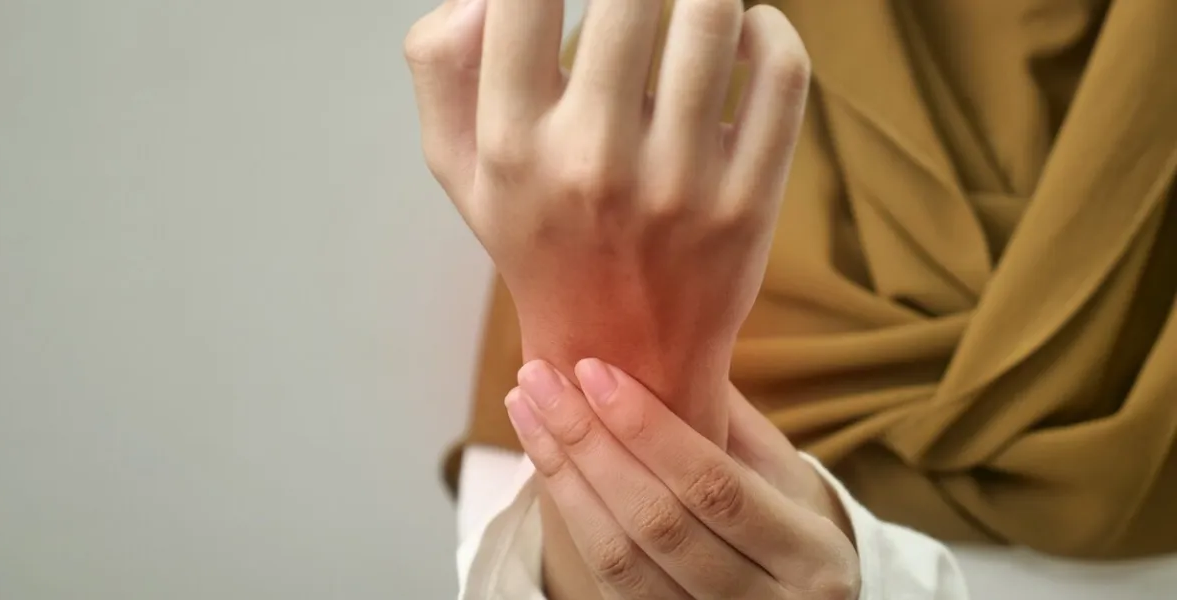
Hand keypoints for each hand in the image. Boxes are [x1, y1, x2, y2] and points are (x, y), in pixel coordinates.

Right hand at [405, 0, 810, 440]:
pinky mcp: (749, 201)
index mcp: (511, 144)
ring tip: (689, 6)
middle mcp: (591, 162)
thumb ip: (440, 60)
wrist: (619, 351)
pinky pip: (781, 72)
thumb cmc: (538, 238)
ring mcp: (678, 185)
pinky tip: (744, 33)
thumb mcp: (458, 165)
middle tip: (641, 3)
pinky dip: (770, 27)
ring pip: (713, 15)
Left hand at [507, 358, 858, 598]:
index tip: (593, 369)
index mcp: (812, 556)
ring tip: (527, 410)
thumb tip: (660, 341)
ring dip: (564, 477)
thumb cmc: (787, 515)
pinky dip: (570, 514)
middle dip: (590, 444)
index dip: (649, 429)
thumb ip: (726, 419)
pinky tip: (547, 460)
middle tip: (540, 380)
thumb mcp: (782, 470)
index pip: (715, 486)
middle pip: (658, 524)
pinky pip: (606, 578)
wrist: (796, 598)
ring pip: (620, 558)